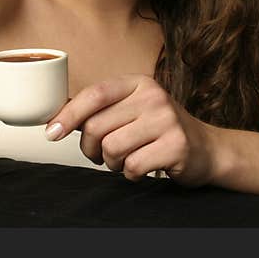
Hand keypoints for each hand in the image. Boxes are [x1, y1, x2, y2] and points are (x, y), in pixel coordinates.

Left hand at [46, 74, 216, 185]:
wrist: (206, 149)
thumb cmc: (160, 130)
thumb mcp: (132, 109)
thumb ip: (100, 110)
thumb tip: (57, 114)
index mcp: (138, 83)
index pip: (95, 94)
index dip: (69, 114)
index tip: (52, 132)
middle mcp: (153, 97)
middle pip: (97, 126)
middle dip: (92, 148)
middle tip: (103, 154)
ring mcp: (167, 120)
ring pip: (112, 148)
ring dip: (112, 163)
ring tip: (127, 159)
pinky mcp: (176, 146)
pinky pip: (133, 166)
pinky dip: (131, 174)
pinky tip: (144, 167)